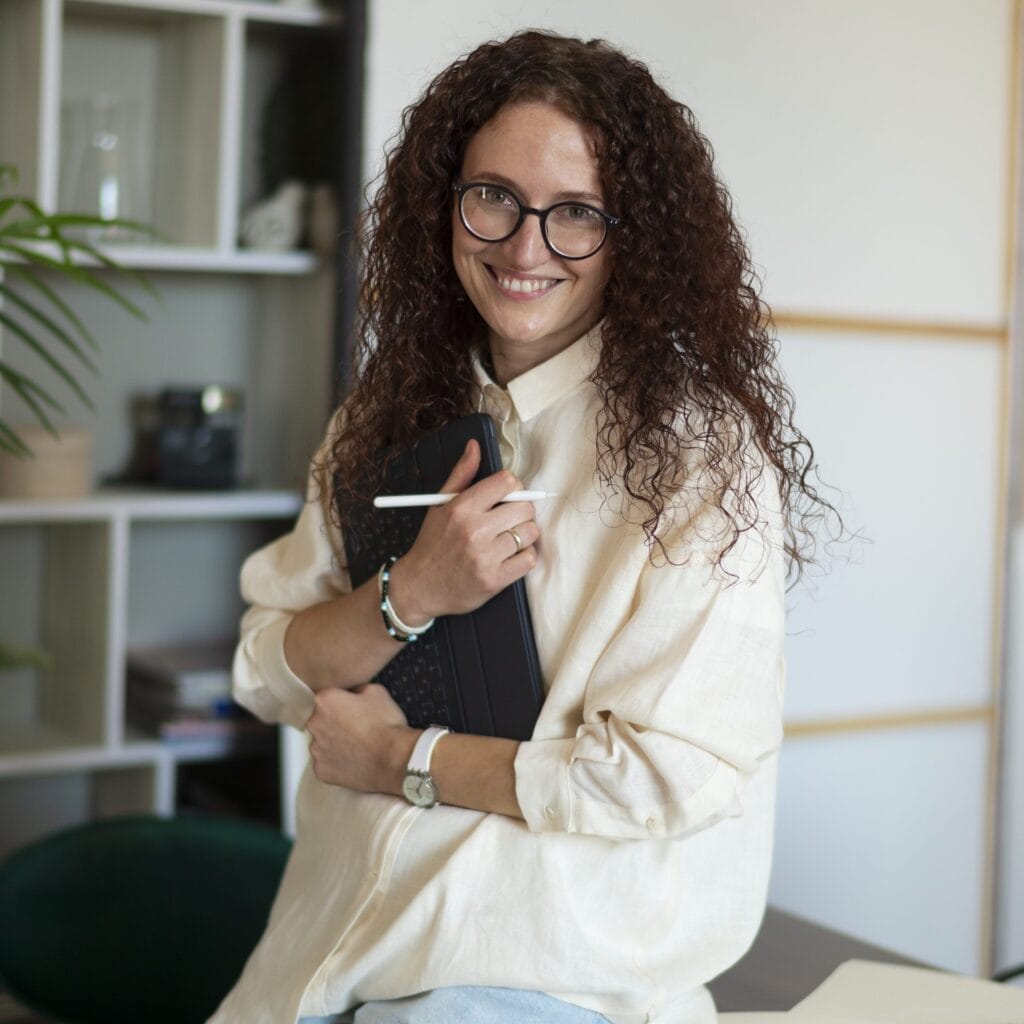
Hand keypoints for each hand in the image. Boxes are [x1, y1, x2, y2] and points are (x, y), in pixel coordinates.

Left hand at [306, 683, 416, 793]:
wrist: (395, 758)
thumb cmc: (387, 725)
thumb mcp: (377, 691)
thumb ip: (356, 688)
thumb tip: (353, 693)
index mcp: (325, 700)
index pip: (326, 697)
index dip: (342, 702)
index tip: (353, 709)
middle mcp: (314, 724)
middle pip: (320, 720)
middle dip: (335, 722)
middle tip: (357, 727)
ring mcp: (316, 749)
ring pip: (322, 743)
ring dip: (335, 743)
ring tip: (358, 745)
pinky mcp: (321, 770)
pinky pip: (326, 763)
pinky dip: (336, 762)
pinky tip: (354, 759)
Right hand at [387, 440, 539, 621]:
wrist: (419, 587)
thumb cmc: (432, 544)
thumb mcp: (440, 505)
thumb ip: (461, 474)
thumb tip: (475, 446)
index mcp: (461, 508)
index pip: (506, 482)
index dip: (512, 488)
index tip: (507, 496)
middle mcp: (474, 531)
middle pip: (524, 508)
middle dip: (520, 511)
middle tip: (508, 519)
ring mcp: (485, 557)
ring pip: (530, 533)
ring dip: (524, 535)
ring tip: (508, 539)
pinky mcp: (495, 580)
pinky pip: (529, 559)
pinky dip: (524, 557)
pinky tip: (510, 556)